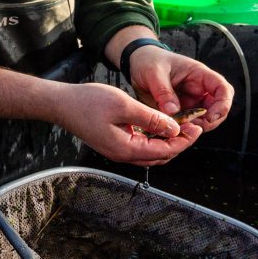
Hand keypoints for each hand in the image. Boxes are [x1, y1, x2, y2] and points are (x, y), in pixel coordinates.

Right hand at [48, 81, 205, 165]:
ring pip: (151, 153)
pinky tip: (160, 125)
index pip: (164, 151)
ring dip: (167, 142)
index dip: (183, 140)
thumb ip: (151, 119)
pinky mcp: (114, 143)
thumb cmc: (87, 102)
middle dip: (179, 143)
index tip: (196, 127)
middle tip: (192, 127)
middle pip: (160, 156)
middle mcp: (123, 155)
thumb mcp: (124, 106)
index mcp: (126, 149)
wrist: (61, 104)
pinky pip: (140, 146)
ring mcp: (117, 150)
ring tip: (180, 126)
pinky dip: (154, 138)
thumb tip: (174, 129)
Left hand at [128, 46, 233, 130]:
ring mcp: (191, 102)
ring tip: (177, 129)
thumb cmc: (149, 60)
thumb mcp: (153, 72)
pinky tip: (171, 130)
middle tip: (189, 127)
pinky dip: (184, 130)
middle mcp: (199, 90)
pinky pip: (189, 124)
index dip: (223, 104)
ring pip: (205, 120)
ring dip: (195, 127)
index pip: (223, 89)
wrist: (138, 64)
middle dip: (209, 122)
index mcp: (199, 75)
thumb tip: (173, 111)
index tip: (210, 117)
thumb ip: (163, 91)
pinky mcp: (181, 112)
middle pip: (219, 109)